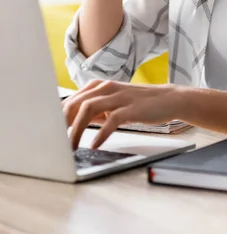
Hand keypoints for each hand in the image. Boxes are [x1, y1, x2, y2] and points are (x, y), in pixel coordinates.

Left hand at [62, 79, 182, 149]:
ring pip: (89, 109)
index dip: (59, 117)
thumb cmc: (139, 103)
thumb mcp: (113, 104)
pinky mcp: (132, 108)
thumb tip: (72, 124)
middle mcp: (107, 88)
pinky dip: (101, 133)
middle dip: (63, 124)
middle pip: (76, 103)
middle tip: (57, 143)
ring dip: (77, 129)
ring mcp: (119, 97)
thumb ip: (94, 110)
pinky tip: (95, 144)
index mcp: (100, 86)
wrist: (168, 99)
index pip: (72, 100)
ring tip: (71, 147)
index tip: (51, 133)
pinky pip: (112, 120)